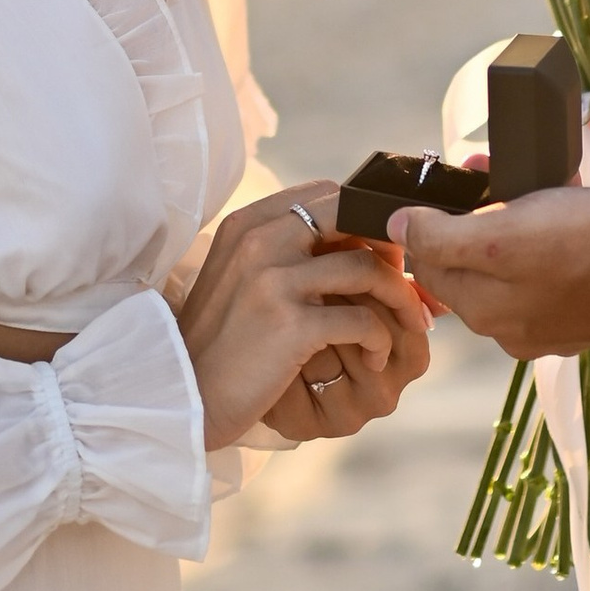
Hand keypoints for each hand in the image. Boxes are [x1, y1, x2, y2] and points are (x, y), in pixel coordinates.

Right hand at [176, 184, 428, 449]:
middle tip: (406, 282)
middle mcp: (260, 241)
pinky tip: (377, 358)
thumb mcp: (240, 278)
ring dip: (398, 298)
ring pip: (367, 267)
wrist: (182, 396)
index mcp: (248, 223)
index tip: (383, 252)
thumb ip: (283, 251)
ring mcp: (274, 280)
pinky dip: (381, 340)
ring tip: (406, 326)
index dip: (365, 218)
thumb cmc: (220, 343)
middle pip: (352, 216)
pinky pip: (362, 320)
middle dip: (391, 247)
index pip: (327, 194)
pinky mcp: (291, 325)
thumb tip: (352, 241)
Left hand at [393, 183, 589, 359]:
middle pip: (468, 258)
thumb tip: (396, 229)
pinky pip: (547, 270)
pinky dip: (550, 238)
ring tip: (541, 186)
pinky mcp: (579, 316)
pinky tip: (570, 211)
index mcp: (482, 309)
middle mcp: (507, 326)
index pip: (426, 259)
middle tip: (495, 172)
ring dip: (515, 218)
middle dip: (476, 211)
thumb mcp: (506, 232)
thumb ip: (443, 236)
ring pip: (509, 260)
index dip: (437, 211)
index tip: (463, 177)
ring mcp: (545, 325)